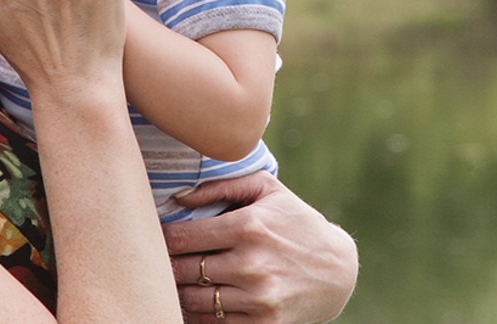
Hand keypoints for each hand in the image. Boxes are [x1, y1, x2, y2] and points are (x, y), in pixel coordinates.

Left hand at [163, 172, 357, 322]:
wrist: (337, 270)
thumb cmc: (296, 222)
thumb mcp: (267, 190)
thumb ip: (221, 186)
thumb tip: (178, 197)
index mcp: (248, 227)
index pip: (181, 238)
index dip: (161, 238)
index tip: (158, 237)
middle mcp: (251, 264)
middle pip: (182, 270)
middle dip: (167, 265)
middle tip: (160, 260)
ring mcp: (258, 297)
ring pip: (193, 300)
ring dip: (179, 292)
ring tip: (177, 281)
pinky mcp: (264, 322)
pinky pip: (213, 323)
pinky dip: (198, 314)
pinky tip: (197, 301)